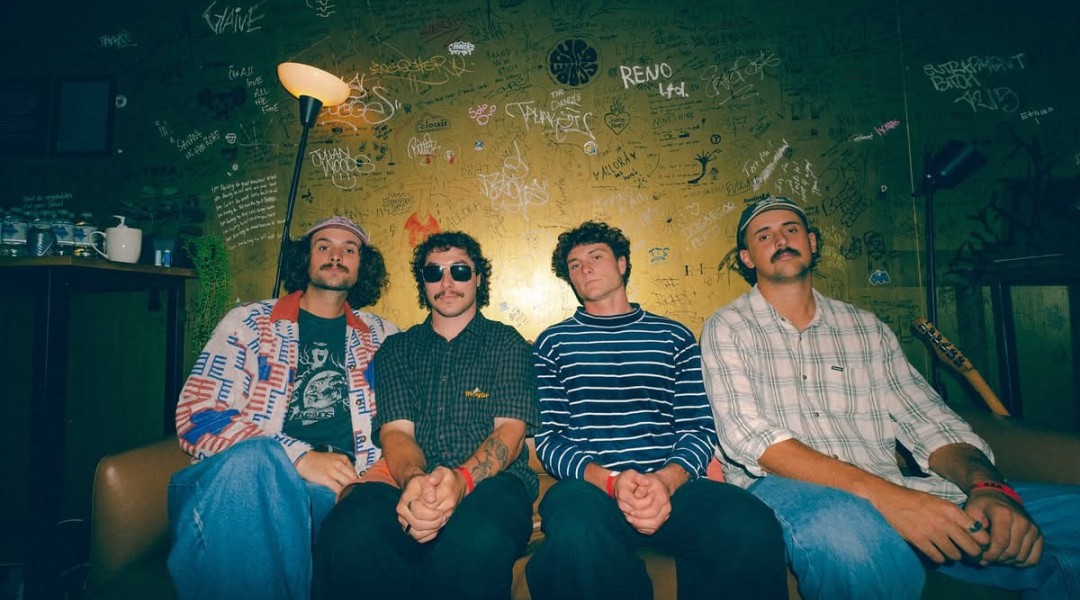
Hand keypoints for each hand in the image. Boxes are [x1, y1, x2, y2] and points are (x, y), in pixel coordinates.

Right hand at [295, 450, 359, 496]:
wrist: (304, 460)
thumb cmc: (318, 460)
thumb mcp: (334, 458)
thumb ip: (343, 466)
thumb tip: (351, 478)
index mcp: (343, 459)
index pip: (355, 472)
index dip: (356, 480)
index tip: (356, 486)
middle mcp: (340, 464)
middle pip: (353, 478)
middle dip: (356, 486)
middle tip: (356, 493)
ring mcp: (333, 471)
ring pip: (347, 483)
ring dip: (350, 490)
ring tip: (351, 497)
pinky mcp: (326, 479)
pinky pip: (337, 488)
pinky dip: (341, 494)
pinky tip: (342, 498)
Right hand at [398, 471, 447, 542]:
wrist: (420, 488)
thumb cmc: (426, 483)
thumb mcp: (430, 478)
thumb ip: (431, 485)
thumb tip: (431, 499)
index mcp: (406, 498)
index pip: (418, 512)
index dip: (432, 514)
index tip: (441, 511)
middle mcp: (402, 511)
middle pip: (417, 525)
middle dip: (433, 523)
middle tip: (443, 517)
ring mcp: (404, 521)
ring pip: (417, 534)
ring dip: (432, 530)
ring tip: (441, 521)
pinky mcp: (409, 529)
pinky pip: (419, 538)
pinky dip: (429, 535)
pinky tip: (436, 526)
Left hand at [613, 471, 671, 534]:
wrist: (659, 485)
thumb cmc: (650, 481)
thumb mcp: (644, 478)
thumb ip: (641, 486)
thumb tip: (637, 495)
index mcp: (662, 498)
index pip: (652, 511)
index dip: (640, 513)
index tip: (630, 511)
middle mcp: (666, 508)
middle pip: (654, 522)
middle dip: (639, 521)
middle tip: (628, 517)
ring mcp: (664, 516)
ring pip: (653, 528)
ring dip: (640, 526)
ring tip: (630, 519)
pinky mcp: (660, 520)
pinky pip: (652, 530)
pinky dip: (642, 528)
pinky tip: (634, 522)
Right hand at [874, 485, 988, 563]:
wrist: (889, 499)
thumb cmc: (915, 500)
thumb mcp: (939, 502)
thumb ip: (955, 515)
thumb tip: (972, 531)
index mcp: (951, 510)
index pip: (978, 531)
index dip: (982, 541)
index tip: (980, 544)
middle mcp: (945, 522)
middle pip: (971, 547)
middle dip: (973, 553)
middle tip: (970, 554)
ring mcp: (932, 532)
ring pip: (955, 555)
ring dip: (954, 556)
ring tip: (950, 552)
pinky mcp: (920, 541)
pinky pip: (938, 558)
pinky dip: (940, 559)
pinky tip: (937, 553)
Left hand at [965, 491, 1042, 566]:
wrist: (996, 496)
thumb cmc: (981, 506)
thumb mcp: (970, 511)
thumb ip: (972, 530)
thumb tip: (979, 549)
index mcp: (1005, 513)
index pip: (1000, 543)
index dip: (989, 555)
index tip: (980, 557)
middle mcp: (1023, 520)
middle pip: (1012, 552)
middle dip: (996, 559)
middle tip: (986, 557)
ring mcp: (1033, 528)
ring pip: (1022, 557)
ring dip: (1007, 561)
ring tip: (995, 555)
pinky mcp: (1039, 536)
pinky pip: (1033, 558)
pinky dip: (1020, 562)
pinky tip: (1009, 556)